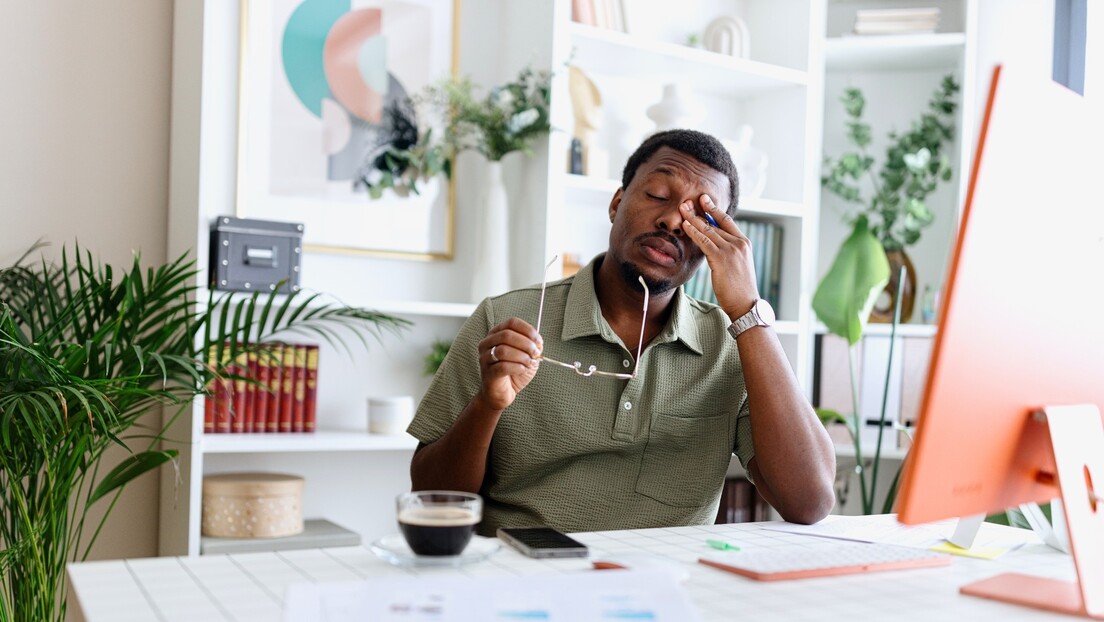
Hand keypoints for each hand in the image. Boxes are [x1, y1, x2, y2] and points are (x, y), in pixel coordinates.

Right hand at [477, 318, 542, 410]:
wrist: (501, 393)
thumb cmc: (512, 372)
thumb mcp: (526, 355)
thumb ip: (532, 346)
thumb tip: (538, 342)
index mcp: (496, 334)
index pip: (511, 323)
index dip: (528, 330)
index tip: (538, 341)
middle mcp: (487, 343)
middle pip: (507, 334)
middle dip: (526, 344)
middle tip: (536, 354)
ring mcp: (485, 358)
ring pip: (503, 350)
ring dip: (522, 356)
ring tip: (529, 363)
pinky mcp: (488, 373)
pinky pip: (503, 366)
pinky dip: (517, 367)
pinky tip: (522, 369)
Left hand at [680, 194, 759, 319]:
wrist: (745, 304)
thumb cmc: (740, 288)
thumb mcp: (738, 265)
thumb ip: (729, 252)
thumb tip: (714, 244)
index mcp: (744, 243)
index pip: (727, 220)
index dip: (714, 209)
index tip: (704, 199)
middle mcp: (739, 243)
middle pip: (715, 222)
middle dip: (700, 210)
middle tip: (687, 200)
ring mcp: (731, 250)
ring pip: (708, 230)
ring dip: (694, 218)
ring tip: (682, 208)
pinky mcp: (721, 258)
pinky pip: (704, 241)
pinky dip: (694, 232)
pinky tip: (685, 225)